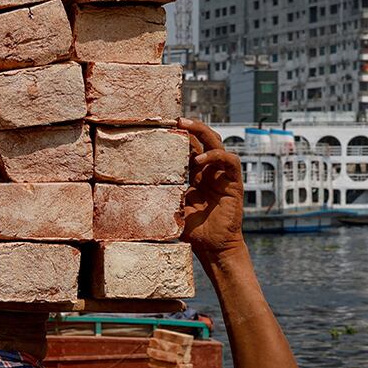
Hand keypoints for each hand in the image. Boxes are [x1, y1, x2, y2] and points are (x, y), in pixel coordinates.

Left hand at [175, 118, 245, 260]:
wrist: (213, 248)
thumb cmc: (193, 231)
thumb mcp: (171, 209)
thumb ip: (161, 196)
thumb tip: (133, 192)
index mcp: (195, 175)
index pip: (188, 147)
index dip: (179, 136)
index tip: (162, 126)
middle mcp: (209, 171)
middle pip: (203, 139)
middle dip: (190, 127)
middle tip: (175, 119)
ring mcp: (222, 175)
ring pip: (217, 144)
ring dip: (202, 132)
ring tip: (185, 126)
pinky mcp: (234, 183)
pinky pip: (230, 161)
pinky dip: (216, 156)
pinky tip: (200, 160)